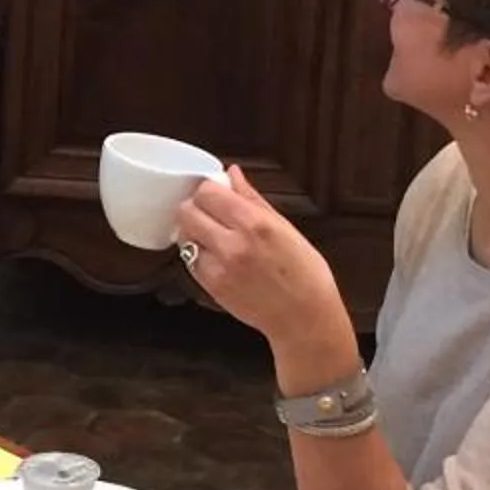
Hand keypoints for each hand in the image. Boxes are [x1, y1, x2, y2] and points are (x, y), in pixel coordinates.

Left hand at [173, 167, 354, 381]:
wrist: (304, 317)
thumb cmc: (304, 272)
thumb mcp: (284, 227)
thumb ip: (252, 198)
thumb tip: (232, 173)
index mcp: (254, 223)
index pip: (207, 192)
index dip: (208, 190)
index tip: (215, 194)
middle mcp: (233, 244)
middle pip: (188, 211)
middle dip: (196, 208)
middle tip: (209, 213)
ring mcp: (219, 267)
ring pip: (185, 236)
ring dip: (194, 231)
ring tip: (213, 235)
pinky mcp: (212, 287)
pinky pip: (190, 261)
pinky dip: (197, 254)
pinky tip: (216, 255)